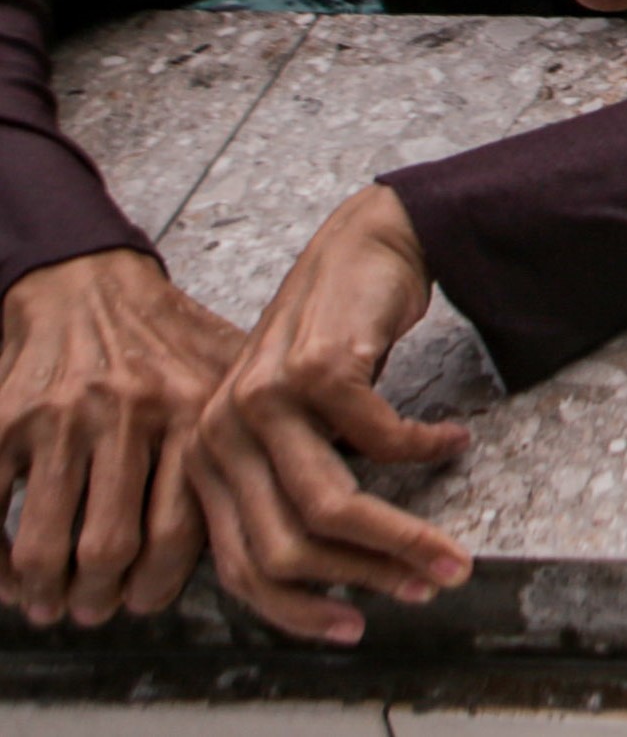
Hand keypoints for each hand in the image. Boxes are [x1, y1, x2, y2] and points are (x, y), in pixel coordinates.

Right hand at [0, 248, 242, 624]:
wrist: (90, 284)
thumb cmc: (170, 340)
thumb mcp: (233, 369)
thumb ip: (270, 426)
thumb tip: (327, 489)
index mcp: (192, 408)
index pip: (181, 528)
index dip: (162, 583)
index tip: (149, 601)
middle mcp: (129, 413)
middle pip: (112, 547)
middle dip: (103, 596)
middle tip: (101, 609)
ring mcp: (61, 418)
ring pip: (48, 543)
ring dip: (48, 591)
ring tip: (55, 603)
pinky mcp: (4, 420)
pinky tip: (10, 578)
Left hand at [187, 184, 471, 644]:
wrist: (364, 241)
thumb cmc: (335, 337)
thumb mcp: (295, 424)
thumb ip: (289, 485)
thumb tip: (327, 574)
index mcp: (207, 459)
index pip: (240, 566)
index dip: (301, 609)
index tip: (358, 626)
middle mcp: (220, 433)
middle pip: (286, 546)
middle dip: (366, 578)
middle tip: (427, 585)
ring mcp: (264, 399)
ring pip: (333, 506)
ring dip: (403, 535)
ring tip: (450, 548)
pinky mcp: (319, 368)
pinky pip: (383, 440)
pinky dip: (427, 449)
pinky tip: (453, 439)